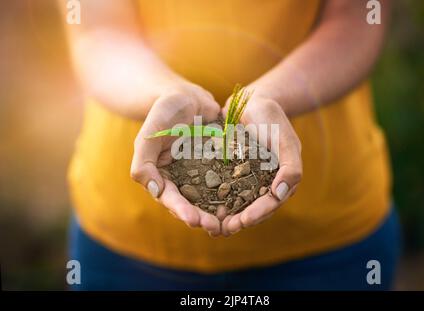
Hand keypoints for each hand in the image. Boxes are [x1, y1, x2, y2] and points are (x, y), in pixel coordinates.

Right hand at [131, 80, 221, 234]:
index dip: (181, 211)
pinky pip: (225, 181)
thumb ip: (144, 161)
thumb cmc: (165, 112)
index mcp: (161, 175)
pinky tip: (244, 201)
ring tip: (230, 222)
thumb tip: (154, 190)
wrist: (188, 96)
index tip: (195, 220)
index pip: (169, 198)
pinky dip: (232, 193)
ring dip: (217, 211)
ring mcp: (199, 173)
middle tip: (216, 227)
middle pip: (190, 204)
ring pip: (208, 198)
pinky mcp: (217, 165)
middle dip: (202, 218)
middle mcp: (180, 179)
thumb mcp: (150, 134)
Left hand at [221, 96, 302, 235]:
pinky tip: (200, 206)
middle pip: (252, 208)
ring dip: (225, 216)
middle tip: (222, 230)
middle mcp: (263, 183)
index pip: (270, 203)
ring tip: (211, 226)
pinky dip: (213, 199)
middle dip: (238, 221)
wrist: (252, 102)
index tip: (242, 222)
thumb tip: (281, 194)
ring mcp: (246, 178)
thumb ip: (290, 166)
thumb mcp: (285, 139)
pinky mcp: (229, 172)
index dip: (257, 214)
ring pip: (236, 203)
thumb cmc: (272, 119)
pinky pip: (222, 189)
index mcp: (280, 180)